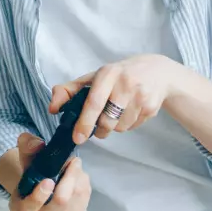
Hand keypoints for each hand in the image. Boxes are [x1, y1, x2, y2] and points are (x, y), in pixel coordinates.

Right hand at [0, 132, 90, 210]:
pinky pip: (85, 199)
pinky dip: (85, 184)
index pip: (28, 208)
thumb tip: (35, 143)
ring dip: (79, 178)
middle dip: (70, 178)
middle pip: (60, 202)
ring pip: (76, 198)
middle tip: (73, 161)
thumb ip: (28, 148)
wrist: (45, 186)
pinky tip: (79, 178)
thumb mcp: (27, 158)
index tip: (48, 181)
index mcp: (19, 208)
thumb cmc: (33, 172)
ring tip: (75, 167)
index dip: (39, 196)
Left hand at [50, 54, 179, 142]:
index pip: (94, 102)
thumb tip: (52, 108)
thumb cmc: (120, 75)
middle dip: (100, 130)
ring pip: (120, 127)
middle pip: (107, 121)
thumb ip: (70, 90)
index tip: (77, 138)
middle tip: (99, 127)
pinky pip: (132, 127)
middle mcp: (126, 83)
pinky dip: (128, 124)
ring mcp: (141, 96)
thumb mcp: (96, 77)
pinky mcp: (151, 107)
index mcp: (108, 73)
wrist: (158, 72)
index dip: (84, 122)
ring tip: (118, 113)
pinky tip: (131, 111)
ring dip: (115, 127)